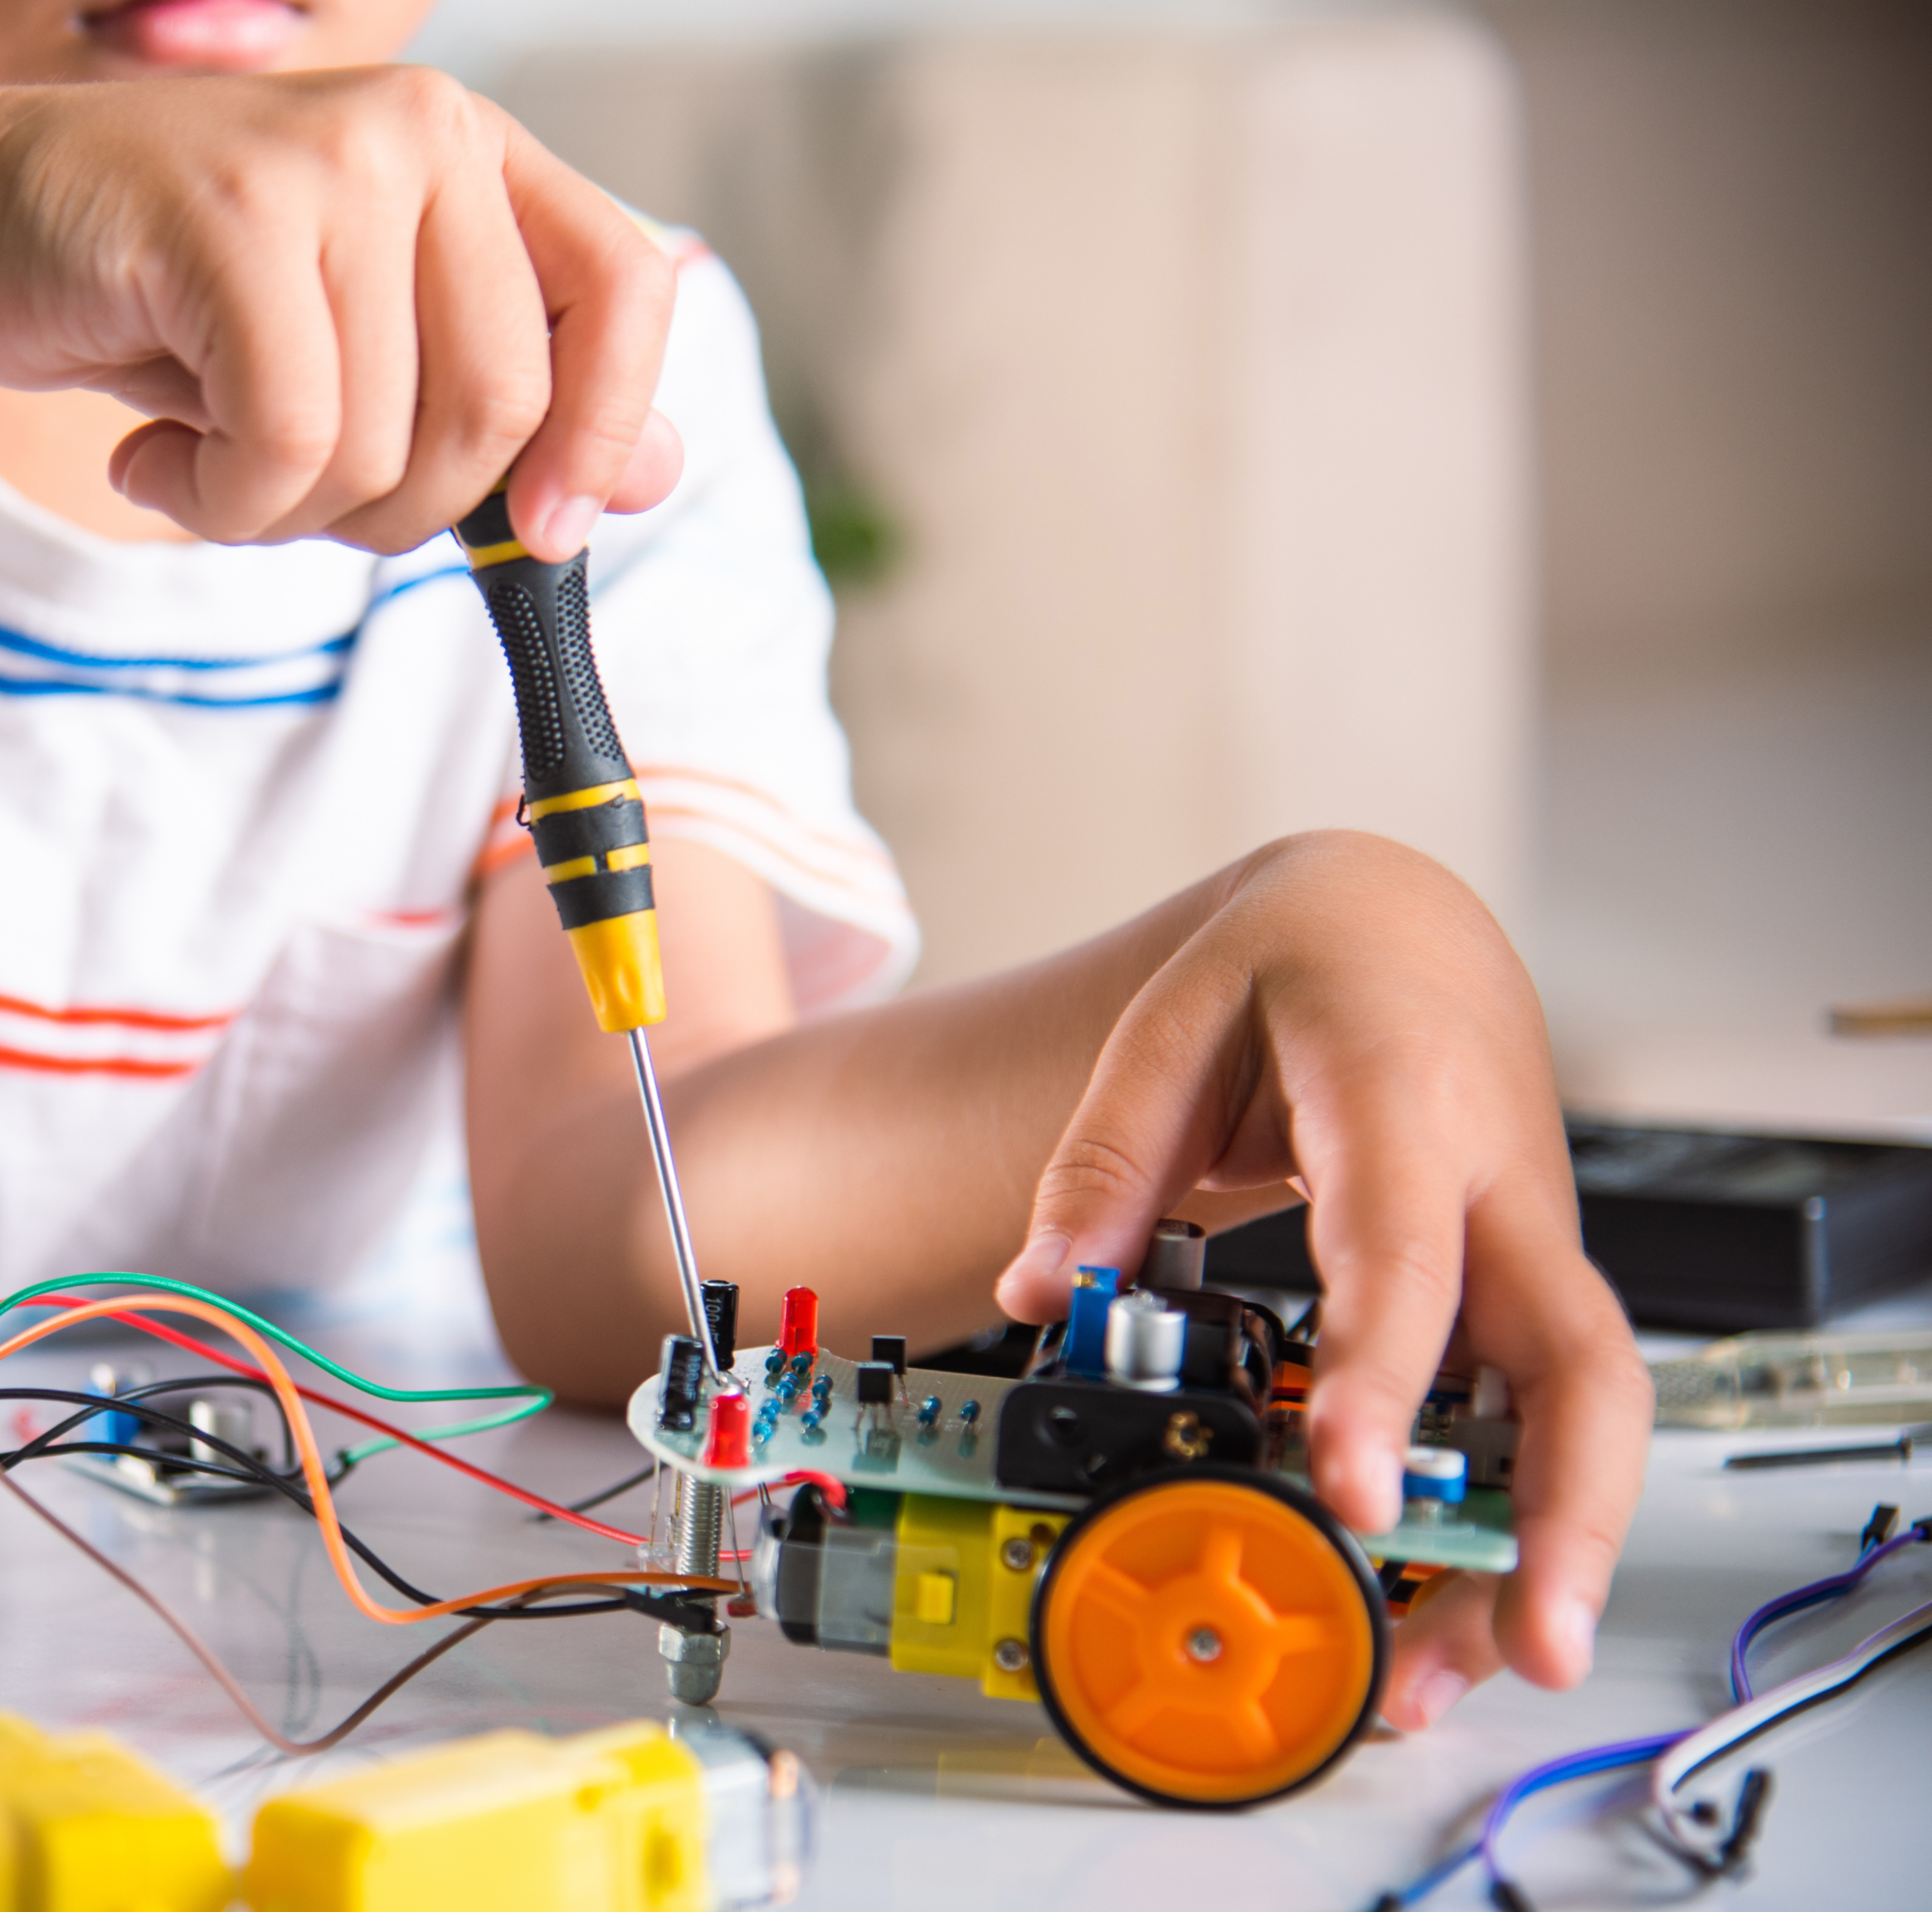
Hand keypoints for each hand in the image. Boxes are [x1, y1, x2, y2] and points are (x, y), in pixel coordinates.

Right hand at [0, 68, 683, 558]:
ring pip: (382, 442)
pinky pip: (285, 437)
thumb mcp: (359, 355)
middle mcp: (421, 133)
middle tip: (294, 492)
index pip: (625, 289)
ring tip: (205, 459)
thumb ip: (509, 407)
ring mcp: (326, 160)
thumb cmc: (172, 304)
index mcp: (476, 155)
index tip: (545, 532)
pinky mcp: (229, 215)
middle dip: (403, 509)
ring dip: (285, 510)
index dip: (606, 430)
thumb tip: (659, 475)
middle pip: (502, 404)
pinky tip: (155, 457)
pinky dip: (219, 497)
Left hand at [990, 830, 1648, 1727]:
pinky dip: (1519, 1508)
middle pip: (1581, 1364)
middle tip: (1523, 1647)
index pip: (1403, 1262)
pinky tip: (1460, 1595)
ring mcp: (1527, 1245)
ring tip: (1466, 1665)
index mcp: (1403, 1106)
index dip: (1387, 1384)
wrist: (1400, 928)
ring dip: (1547, 1545)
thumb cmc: (1296, 969)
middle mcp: (1496, 1188)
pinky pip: (1545, 1408)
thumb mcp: (1172, 1024)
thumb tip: (1036, 1288)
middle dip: (1565, 1515)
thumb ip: (1102, 1159)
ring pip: (1585, 1407)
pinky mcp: (1522, 1288)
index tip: (1358, 1494)